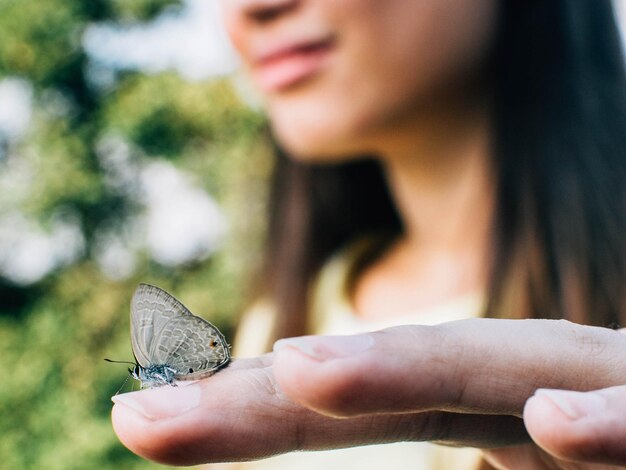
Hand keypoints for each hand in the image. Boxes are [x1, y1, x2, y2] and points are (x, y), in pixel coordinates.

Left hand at [110, 319, 625, 466]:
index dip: (245, 409)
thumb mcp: (507, 454)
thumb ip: (454, 441)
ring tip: (298, 373)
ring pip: (494, 370)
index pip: (345, 401)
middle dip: (265, 397)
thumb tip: (434, 447)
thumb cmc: (602, 432)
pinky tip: (550, 422)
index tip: (141, 417)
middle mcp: (516, 380)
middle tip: (144, 417)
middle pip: (380, 380)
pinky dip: (603, 420)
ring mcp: (594, 387)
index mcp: (471, 399)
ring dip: (401, 369)